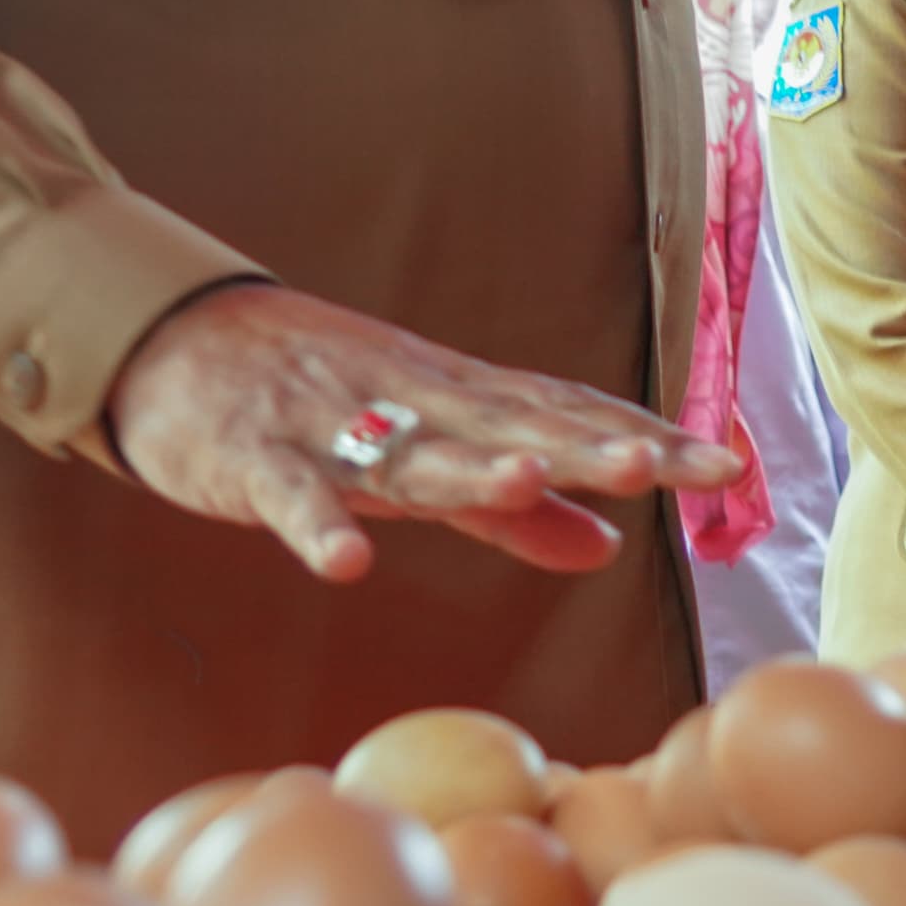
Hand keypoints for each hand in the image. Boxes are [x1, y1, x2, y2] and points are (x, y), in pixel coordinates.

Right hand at [104, 284, 742, 586]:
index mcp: (461, 402)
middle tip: (667, 467)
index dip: (647, 440)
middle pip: (513, 426)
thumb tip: (610, 549)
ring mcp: (332, 423)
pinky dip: (316, 524)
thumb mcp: (425, 456)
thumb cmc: (318, 404)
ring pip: (410, 450)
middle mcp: (412, 402)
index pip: (571, 416)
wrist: (177, 342)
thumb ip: (512, 510)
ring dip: (469, 466)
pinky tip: (349, 563)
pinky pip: (288, 494)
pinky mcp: (253, 456)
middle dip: (590, 446)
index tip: (729, 466)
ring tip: (535, 479)